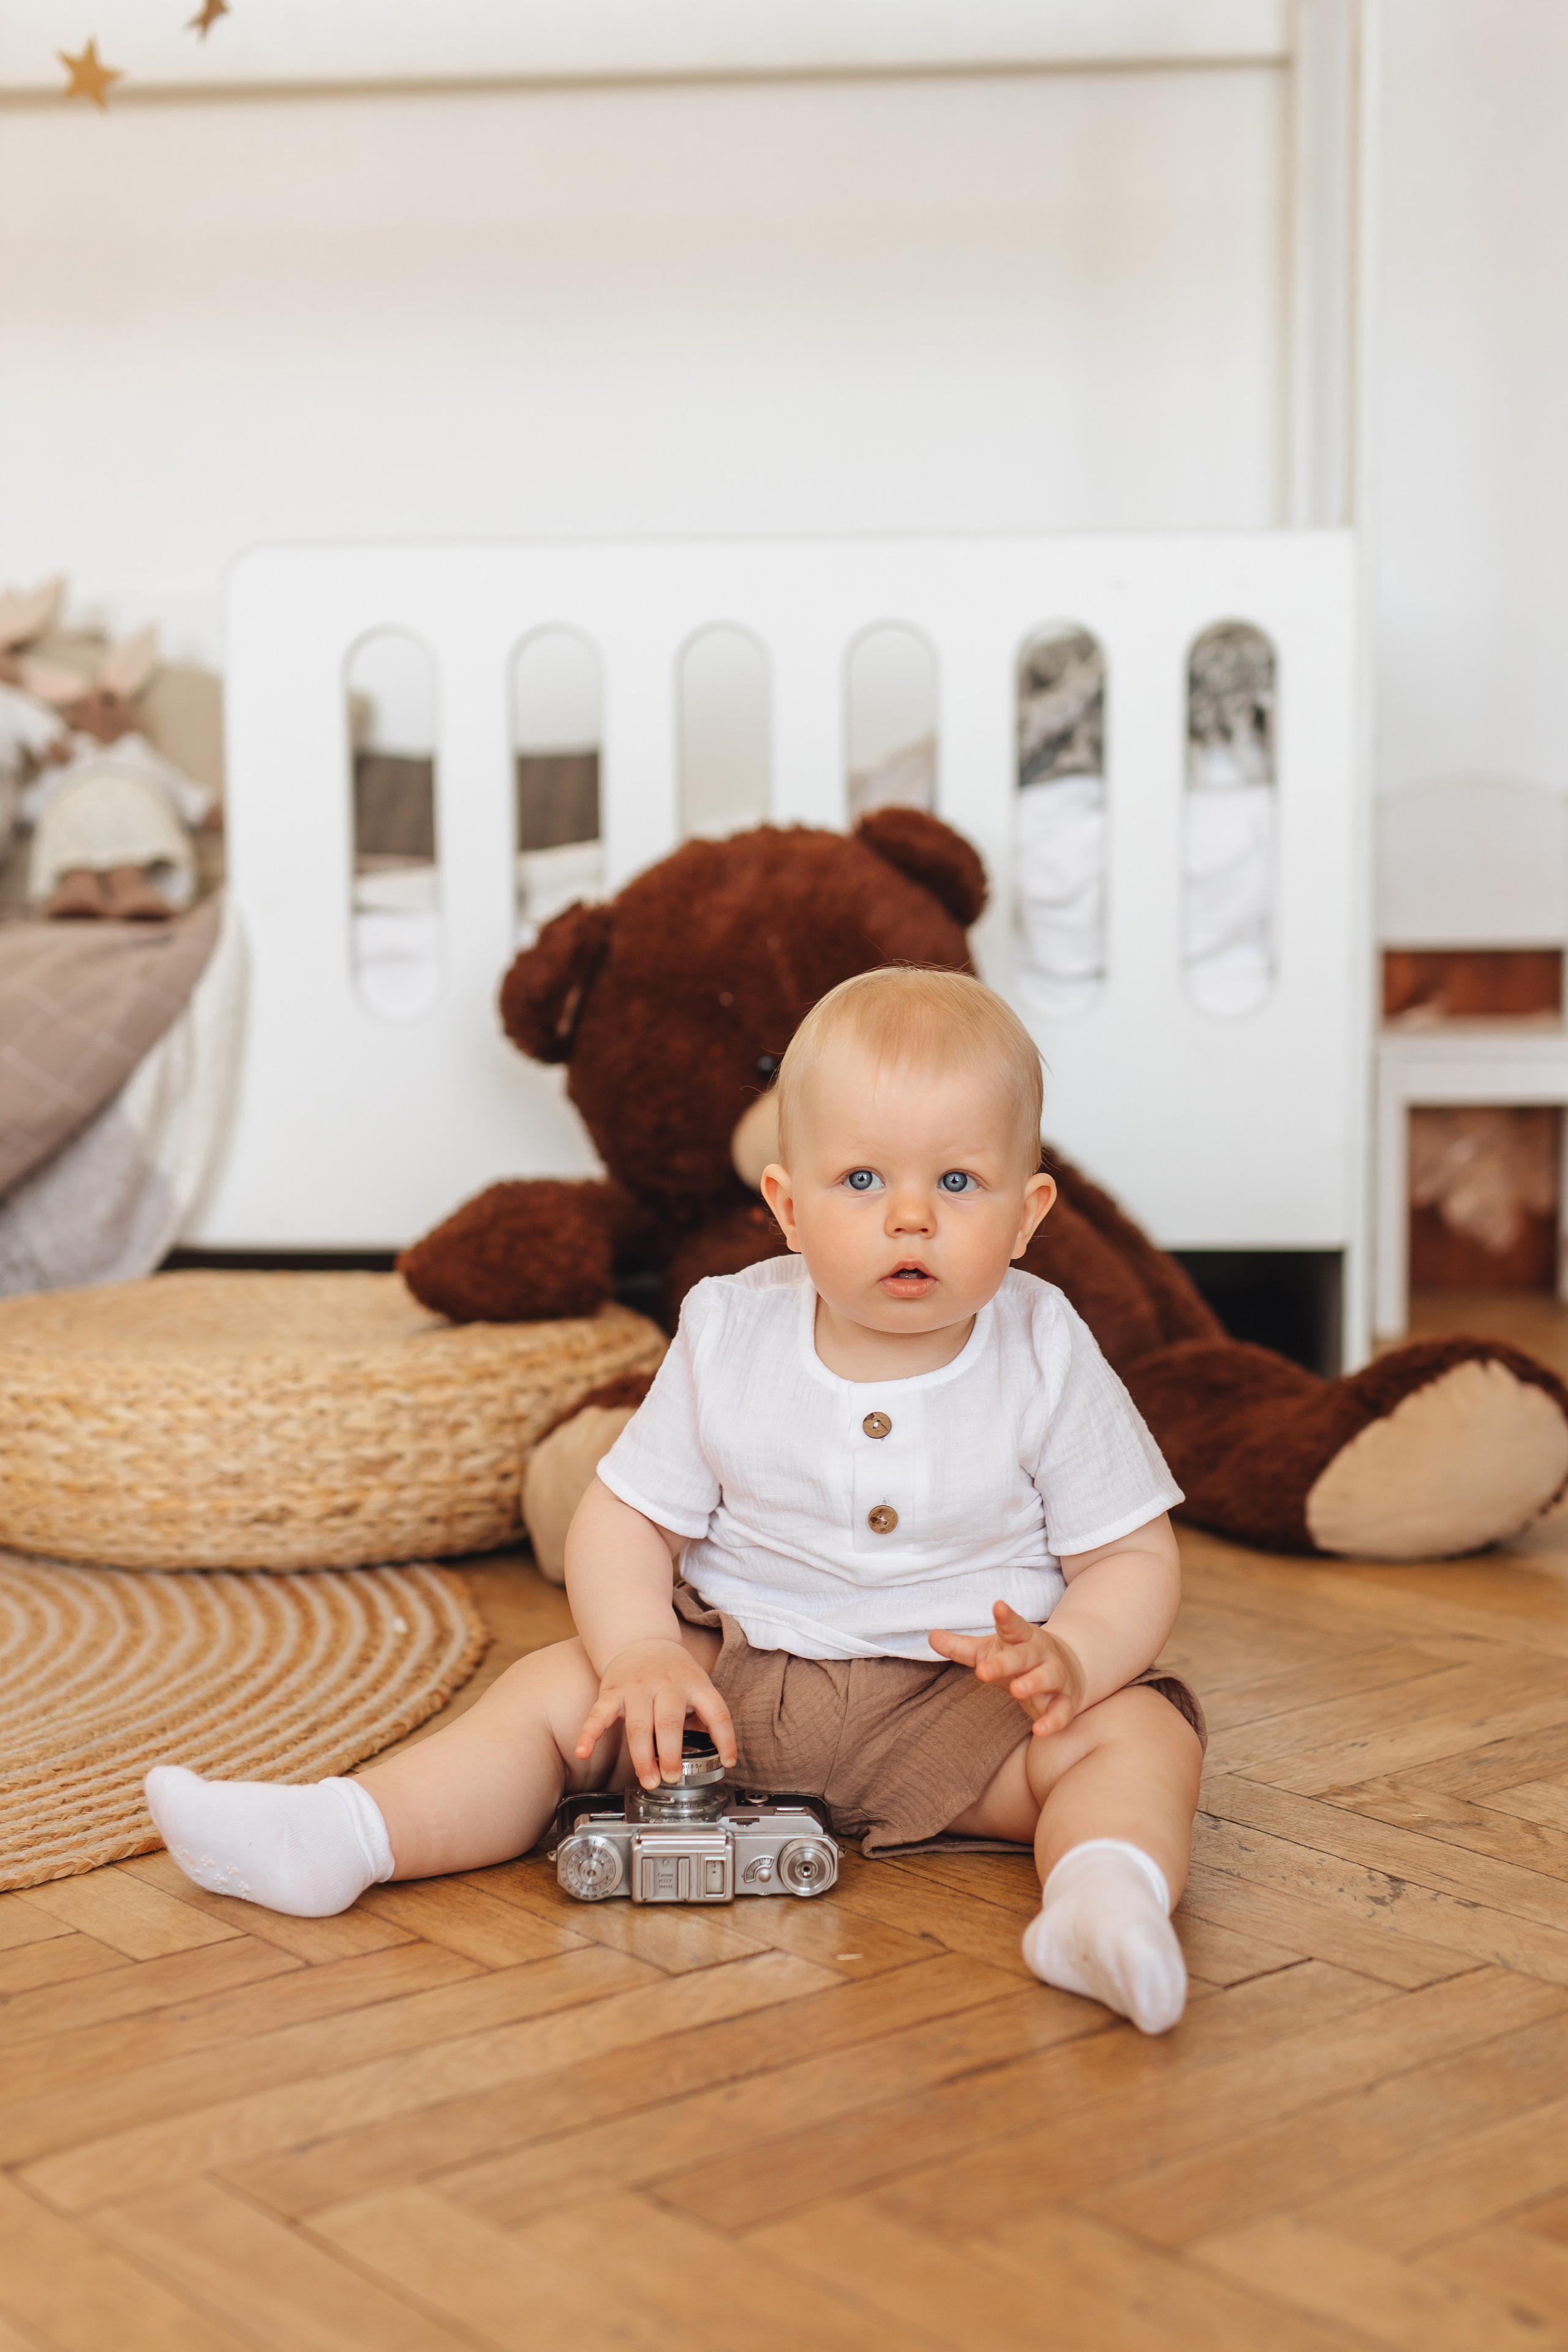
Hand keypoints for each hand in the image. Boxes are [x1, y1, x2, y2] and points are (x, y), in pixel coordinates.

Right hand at [574, 1638, 737, 1791]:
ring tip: (648, 1780)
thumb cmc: (673, 1671)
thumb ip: (705, 1715)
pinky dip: (589, 1734)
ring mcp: (637, 1687)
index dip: (725, 1738)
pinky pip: (599, 1714)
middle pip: (669, 1722)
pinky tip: (582, 1752)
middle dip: (670, 1754)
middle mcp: (666, 1684)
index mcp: (694, 1684)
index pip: (716, 1711)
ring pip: (639, 1726)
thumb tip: (718, 1754)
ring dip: (642, 1757)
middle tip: (672, 1778)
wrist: (641, 1640)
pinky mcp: (612, 1691)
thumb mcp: (697, 1685)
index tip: (728, 1761)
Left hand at [929, 1600, 1086, 1736]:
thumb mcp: (991, 1650)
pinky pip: (1062, 1711)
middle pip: (1025, 1655)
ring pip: (1049, 1677)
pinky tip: (1040, 1730)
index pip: (1013, 1625)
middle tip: (983, 1671)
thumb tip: (930, 1636)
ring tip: (1016, 1690)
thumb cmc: (1019, 1658)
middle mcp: (1041, 1654)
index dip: (1006, 1617)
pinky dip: (1054, 1720)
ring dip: (1034, 1683)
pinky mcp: (1065, 1700)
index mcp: (1022, 1638)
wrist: (1069, 1668)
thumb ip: (961, 1647)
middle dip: (1007, 1662)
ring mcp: (1056, 1676)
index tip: (997, 1606)